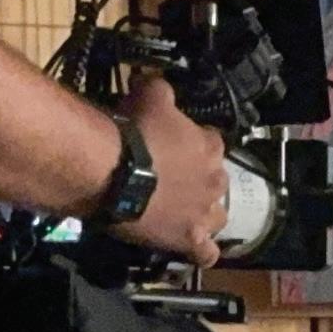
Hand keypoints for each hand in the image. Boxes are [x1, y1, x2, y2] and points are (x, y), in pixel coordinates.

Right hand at [114, 75, 227, 267]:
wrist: (115, 174)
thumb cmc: (133, 133)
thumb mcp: (148, 96)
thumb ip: (158, 87)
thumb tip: (152, 78)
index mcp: (210, 146)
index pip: (211, 142)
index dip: (192, 144)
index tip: (173, 146)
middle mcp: (215, 180)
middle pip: (215, 180)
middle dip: (199, 180)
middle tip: (170, 180)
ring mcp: (204, 213)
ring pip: (217, 217)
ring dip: (204, 215)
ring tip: (182, 215)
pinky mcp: (189, 241)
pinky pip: (206, 253)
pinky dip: (201, 252)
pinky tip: (192, 250)